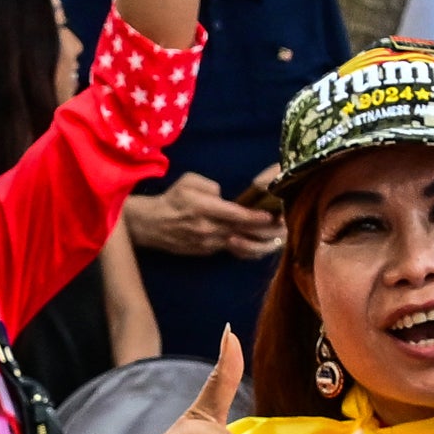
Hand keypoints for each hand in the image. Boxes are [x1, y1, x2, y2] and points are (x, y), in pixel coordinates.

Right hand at [123, 173, 283, 260]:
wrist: (151, 225)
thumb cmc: (172, 199)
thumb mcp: (188, 181)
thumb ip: (210, 185)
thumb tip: (225, 195)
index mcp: (204, 209)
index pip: (235, 214)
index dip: (256, 216)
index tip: (271, 215)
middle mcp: (207, 228)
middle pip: (242, 230)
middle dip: (263, 229)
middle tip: (282, 224)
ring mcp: (207, 243)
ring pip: (238, 243)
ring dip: (258, 240)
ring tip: (276, 236)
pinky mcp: (205, 252)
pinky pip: (230, 249)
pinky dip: (245, 246)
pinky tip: (258, 241)